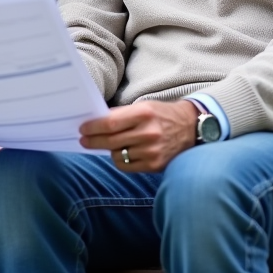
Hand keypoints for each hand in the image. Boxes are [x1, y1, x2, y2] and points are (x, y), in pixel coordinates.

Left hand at [78, 100, 197, 171]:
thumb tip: (95, 122)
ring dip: (109, 150)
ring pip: (116, 154)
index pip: (110, 123)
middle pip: (111, 140)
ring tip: (108, 144)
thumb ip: (121, 115)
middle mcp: (148, 133)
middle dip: (93, 141)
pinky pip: (126, 166)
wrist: (190, 128)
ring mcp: (152, 151)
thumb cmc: (161, 115)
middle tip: (84, 140)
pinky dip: (119, 160)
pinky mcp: (155, 165)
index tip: (83, 129)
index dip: (93, 127)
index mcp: (144, 114)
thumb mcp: (143, 107)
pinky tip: (121, 153)